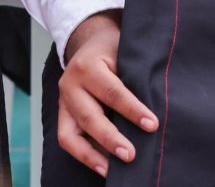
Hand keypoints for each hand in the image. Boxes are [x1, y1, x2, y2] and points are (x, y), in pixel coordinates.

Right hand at [59, 12, 157, 175]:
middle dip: (111, 139)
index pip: (112, 92)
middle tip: (131, 154)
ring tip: (113, 170)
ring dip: (93, 155)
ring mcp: (63, 101)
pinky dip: (84, 156)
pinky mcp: (62, 115)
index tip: (152, 125)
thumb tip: (152, 112)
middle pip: (90, 116)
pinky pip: (67, 139)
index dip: (132, 110)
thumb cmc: (112, 50)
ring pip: (71, 134)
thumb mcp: (124, 54)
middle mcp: (70, 84)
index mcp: (87, 65)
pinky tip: (103, 167)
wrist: (89, 43)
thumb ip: (134, 77)